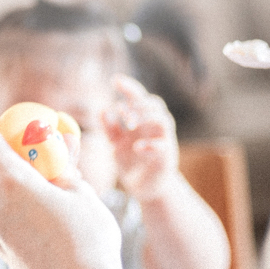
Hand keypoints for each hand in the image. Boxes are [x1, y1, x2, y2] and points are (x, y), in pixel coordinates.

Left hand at [0, 117, 126, 268]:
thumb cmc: (88, 243)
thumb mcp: (82, 192)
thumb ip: (63, 164)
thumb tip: (60, 142)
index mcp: (8, 181)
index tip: (21, 132)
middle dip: (20, 159)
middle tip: (53, 165)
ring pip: (0, 192)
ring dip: (24, 187)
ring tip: (61, 200)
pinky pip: (4, 217)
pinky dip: (22, 212)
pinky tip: (52, 226)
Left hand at [103, 75, 179, 200]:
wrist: (146, 188)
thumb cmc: (132, 162)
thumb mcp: (116, 144)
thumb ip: (110, 128)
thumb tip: (103, 110)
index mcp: (143, 121)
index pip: (140, 98)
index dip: (130, 87)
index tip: (115, 80)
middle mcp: (156, 128)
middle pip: (155, 104)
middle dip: (138, 104)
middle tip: (121, 110)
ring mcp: (164, 141)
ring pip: (164, 120)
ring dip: (146, 118)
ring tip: (128, 123)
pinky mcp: (167, 158)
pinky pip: (163, 146)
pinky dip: (150, 145)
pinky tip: (136, 147)